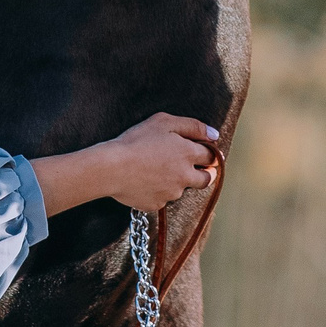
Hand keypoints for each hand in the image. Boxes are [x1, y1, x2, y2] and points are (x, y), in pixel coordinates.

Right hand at [97, 113, 219, 213]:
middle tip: (197, 169)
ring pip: (181, 189)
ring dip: (177, 181)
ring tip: (157, 170)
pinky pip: (162, 198)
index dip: (209, 154)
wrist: (111, 168)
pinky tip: (144, 181)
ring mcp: (171, 193)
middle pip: (206, 179)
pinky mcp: (156, 205)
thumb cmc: (136, 140)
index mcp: (188, 154)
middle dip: (205, 174)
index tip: (205, 153)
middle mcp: (184, 177)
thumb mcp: (163, 121)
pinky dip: (158, 191)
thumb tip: (214, 134)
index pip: (211, 156)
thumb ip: (192, 126)